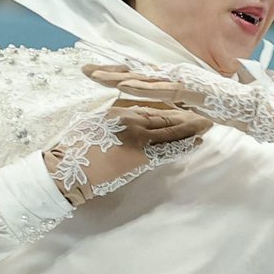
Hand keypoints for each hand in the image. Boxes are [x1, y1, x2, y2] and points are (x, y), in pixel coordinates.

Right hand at [43, 102, 210, 205]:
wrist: (67, 170)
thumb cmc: (76, 146)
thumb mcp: (96, 123)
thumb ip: (116, 118)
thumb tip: (129, 116)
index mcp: (122, 113)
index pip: (154, 107)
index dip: (173, 105)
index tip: (188, 103)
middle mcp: (134, 122)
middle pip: (168, 117)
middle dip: (188, 115)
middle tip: (206, 112)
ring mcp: (139, 140)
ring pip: (171, 132)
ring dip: (191, 128)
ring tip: (207, 124)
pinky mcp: (141, 159)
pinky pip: (167, 151)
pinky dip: (184, 145)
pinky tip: (196, 141)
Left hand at [84, 64, 273, 140]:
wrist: (250, 105)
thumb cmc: (224, 106)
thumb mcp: (194, 107)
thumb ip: (179, 104)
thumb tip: (167, 107)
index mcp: (173, 78)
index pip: (139, 74)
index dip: (117, 72)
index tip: (95, 71)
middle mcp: (173, 74)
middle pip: (134, 72)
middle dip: (108, 71)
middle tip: (83, 69)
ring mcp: (179, 80)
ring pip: (141, 78)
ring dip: (116, 76)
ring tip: (94, 75)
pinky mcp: (187, 89)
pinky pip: (158, 89)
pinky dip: (140, 87)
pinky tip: (122, 86)